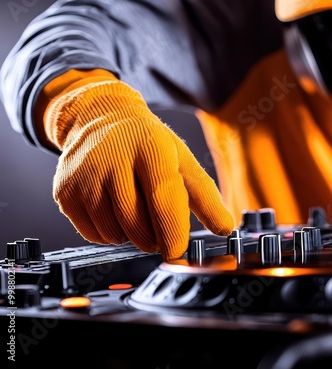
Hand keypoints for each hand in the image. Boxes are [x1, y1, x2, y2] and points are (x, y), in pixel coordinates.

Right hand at [43, 76, 233, 260]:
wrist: (100, 118)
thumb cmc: (146, 142)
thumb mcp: (181, 160)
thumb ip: (205, 196)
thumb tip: (226, 228)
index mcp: (149, 147)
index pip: (163, 198)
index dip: (173, 232)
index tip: (178, 252)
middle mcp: (112, 157)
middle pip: (138, 224)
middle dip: (155, 236)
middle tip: (159, 225)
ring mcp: (84, 175)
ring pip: (115, 233)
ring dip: (132, 235)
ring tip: (135, 209)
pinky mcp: (64, 191)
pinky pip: (94, 235)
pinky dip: (110, 233)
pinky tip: (114, 210)